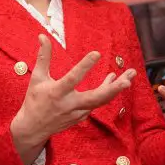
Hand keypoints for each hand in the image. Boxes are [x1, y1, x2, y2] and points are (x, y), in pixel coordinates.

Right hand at [10, 35, 135, 157]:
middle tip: (127, 80)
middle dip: (113, 90)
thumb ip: (43, 57)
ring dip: (116, 88)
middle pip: (95, 98)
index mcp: (57, 92)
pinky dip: (108, 92)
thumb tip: (42, 36)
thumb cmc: (35, 100)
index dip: (85, 66)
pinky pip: (98, 103)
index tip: (97, 53)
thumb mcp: (37, 78)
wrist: (33, 128)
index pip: (73, 78)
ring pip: (101, 101)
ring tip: (130, 75)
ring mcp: (78, 112)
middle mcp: (70, 104)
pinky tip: (115, 80)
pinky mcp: (82, 116)